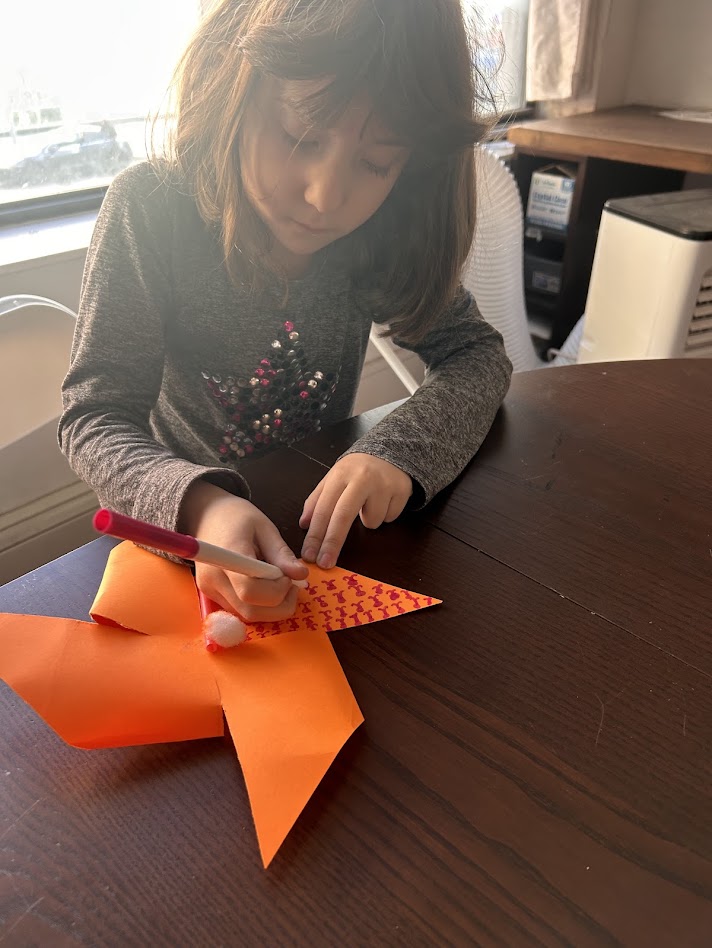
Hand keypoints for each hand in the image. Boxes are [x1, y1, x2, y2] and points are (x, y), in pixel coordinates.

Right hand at [180, 482, 307, 620]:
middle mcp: (213, 578)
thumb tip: (301, 576)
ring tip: (282, 585)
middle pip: (250, 610)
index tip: (289, 577)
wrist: (205, 516)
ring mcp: (210, 590)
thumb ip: (281, 553)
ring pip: (247, 616)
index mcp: (227, 555)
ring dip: (272, 609)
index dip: (276, 590)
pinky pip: (241, 612)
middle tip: (292, 585)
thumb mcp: (264, 527)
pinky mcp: (212, 596)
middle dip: (279, 605)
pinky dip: (261, 607)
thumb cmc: (237, 516)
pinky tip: (268, 588)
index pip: (249, 590)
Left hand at [299, 453, 411, 567]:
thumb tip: (304, 524)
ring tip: (369, 503)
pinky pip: (389, 518)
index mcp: (340, 474)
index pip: (324, 508)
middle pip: (343, 516)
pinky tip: (384, 500)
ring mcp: (383, 484)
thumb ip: (317, 500)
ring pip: (371, 522)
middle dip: (332, 543)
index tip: (308, 555)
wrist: (392, 453)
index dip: (315, 534)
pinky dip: (384, 514)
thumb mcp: (334, 479)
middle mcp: (361, 478)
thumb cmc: (357, 471)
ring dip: (368, 520)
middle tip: (325, 564)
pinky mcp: (402, 491)